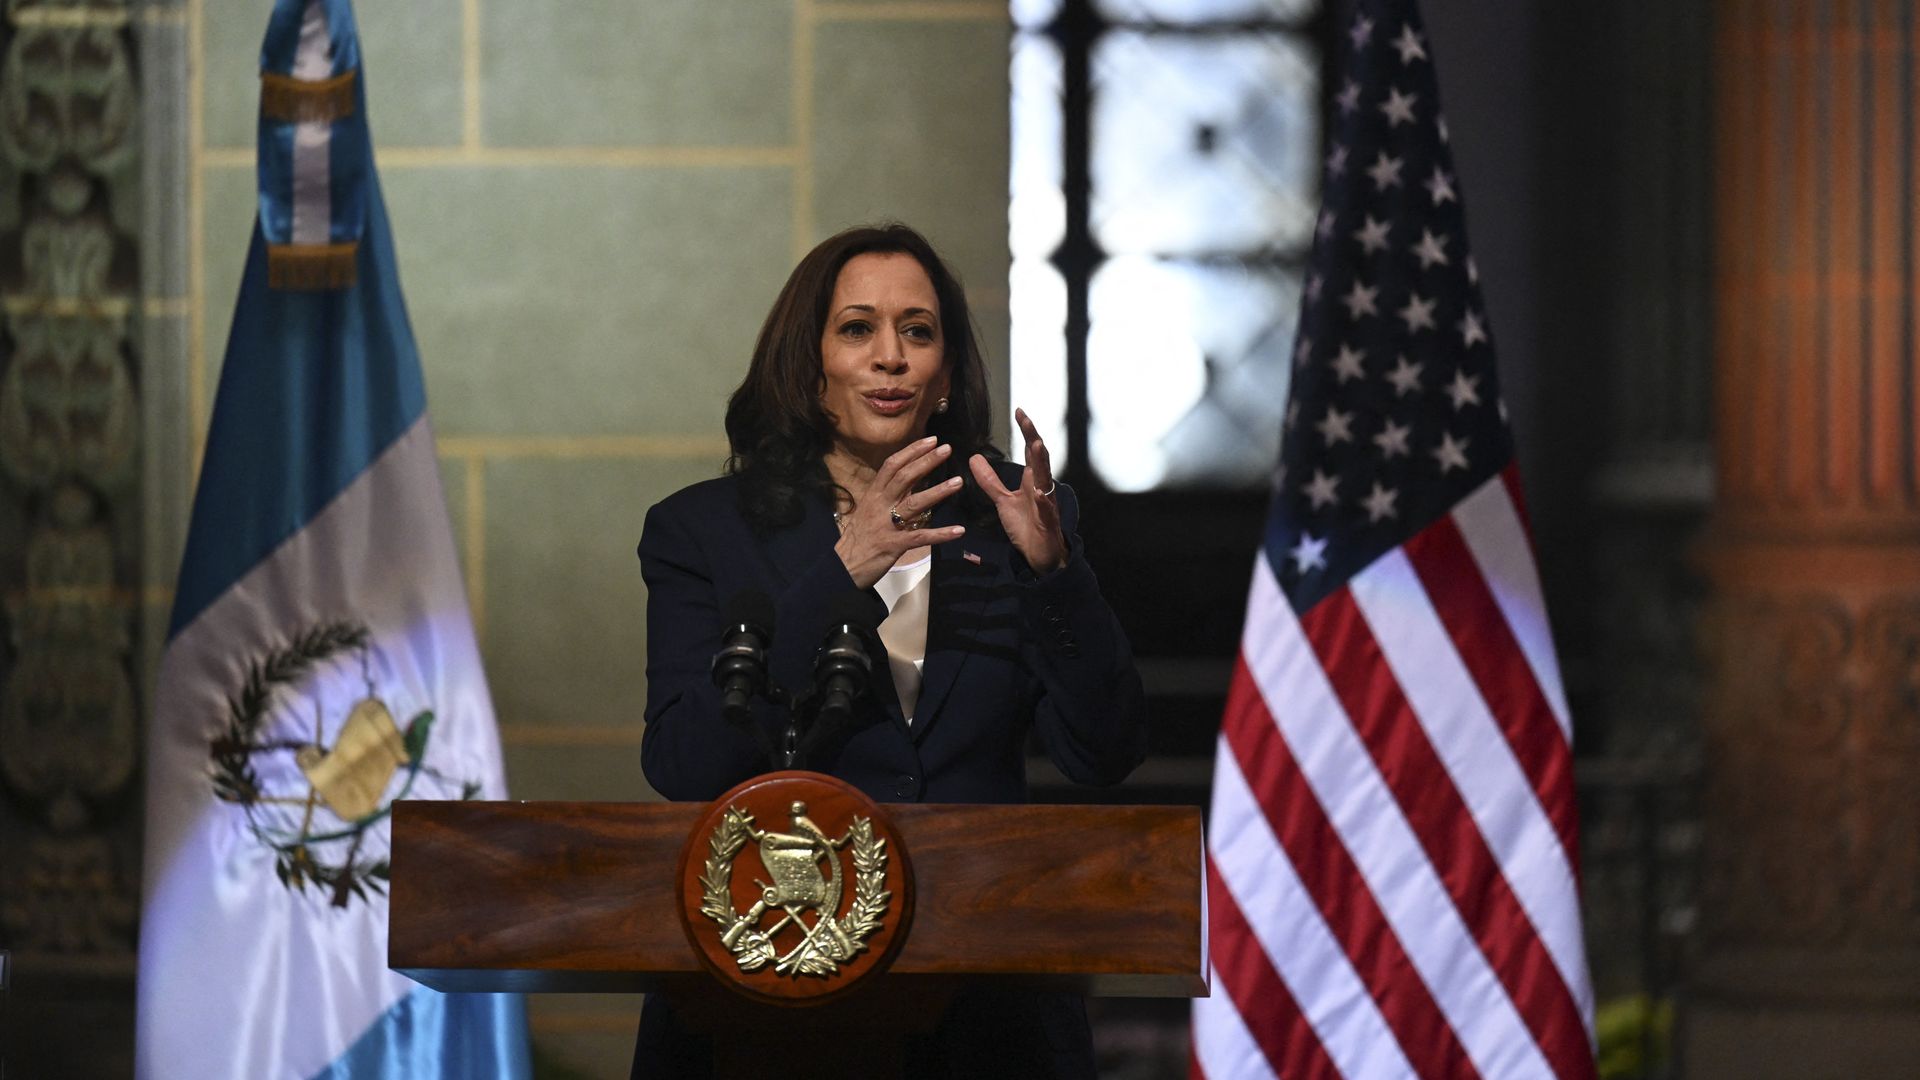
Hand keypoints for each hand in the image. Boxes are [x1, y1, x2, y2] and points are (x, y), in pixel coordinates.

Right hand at [834, 436, 967, 588]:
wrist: (842, 566)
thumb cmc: (858, 538)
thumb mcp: (869, 511)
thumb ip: (888, 496)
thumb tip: (909, 480)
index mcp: (873, 495)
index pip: (892, 466)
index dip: (911, 451)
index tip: (931, 440)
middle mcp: (880, 506)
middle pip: (904, 478)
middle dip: (926, 462)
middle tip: (947, 449)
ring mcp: (887, 525)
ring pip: (914, 503)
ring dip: (938, 492)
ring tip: (958, 482)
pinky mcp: (894, 545)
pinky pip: (920, 537)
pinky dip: (940, 534)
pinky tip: (958, 530)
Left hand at [970, 408, 1066, 575]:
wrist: (1038, 554)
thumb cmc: (1026, 525)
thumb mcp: (1002, 500)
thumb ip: (990, 480)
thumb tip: (974, 458)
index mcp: (1033, 480)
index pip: (1031, 450)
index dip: (1027, 431)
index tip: (1019, 411)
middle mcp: (1042, 487)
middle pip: (1040, 457)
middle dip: (1033, 437)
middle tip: (1026, 418)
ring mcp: (1046, 503)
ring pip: (1046, 479)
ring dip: (1042, 461)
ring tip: (1036, 443)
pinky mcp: (1047, 522)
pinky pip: (1046, 510)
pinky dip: (1044, 501)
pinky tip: (1040, 492)